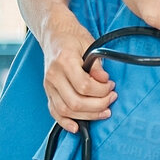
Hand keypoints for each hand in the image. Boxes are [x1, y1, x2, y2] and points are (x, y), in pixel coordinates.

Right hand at [39, 6, 113, 133]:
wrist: (54, 33)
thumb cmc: (73, 36)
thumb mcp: (89, 44)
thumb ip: (97, 64)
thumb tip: (104, 81)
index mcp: (64, 61)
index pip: (84, 86)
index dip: (101, 90)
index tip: (111, 85)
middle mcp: (53, 75)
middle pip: (75, 102)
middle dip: (98, 105)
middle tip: (111, 98)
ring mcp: (48, 85)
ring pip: (66, 110)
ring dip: (87, 115)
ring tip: (103, 111)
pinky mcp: (47, 91)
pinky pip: (54, 111)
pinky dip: (65, 122)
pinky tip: (77, 127)